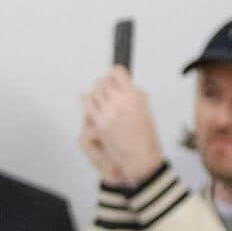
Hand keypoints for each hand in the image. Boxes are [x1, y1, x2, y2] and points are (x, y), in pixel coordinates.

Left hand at [82, 68, 164, 186]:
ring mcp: (108, 113)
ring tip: (99, 94)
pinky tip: (87, 98)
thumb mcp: (145, 108)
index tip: (114, 74)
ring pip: (93, 92)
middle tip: (105, 85)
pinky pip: (87, 106)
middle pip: (103, 82)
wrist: (141, 157)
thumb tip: (122, 82)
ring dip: (96, 92)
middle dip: (104, 83)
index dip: (115, 73)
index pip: (118, 73)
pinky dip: (86, 100)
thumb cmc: (145, 135)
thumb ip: (133, 93)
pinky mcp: (99, 124)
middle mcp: (120, 102)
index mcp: (134, 96)